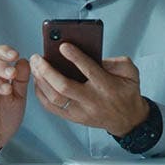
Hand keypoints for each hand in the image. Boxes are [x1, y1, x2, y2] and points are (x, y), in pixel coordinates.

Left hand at [30, 42, 148, 135]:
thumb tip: (91, 54)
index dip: (75, 57)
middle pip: (64, 87)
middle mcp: (92, 100)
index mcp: (107, 86)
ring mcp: (81, 112)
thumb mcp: (130, 72)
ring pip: (55, 98)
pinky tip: (37, 82)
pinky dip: (41, 94)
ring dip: (41, 81)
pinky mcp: (74, 118)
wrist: (127, 119)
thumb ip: (115, 61)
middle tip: (37, 57)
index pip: (89, 70)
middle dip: (47, 71)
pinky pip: (52, 108)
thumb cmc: (126, 91)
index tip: (63, 45)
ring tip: (34, 66)